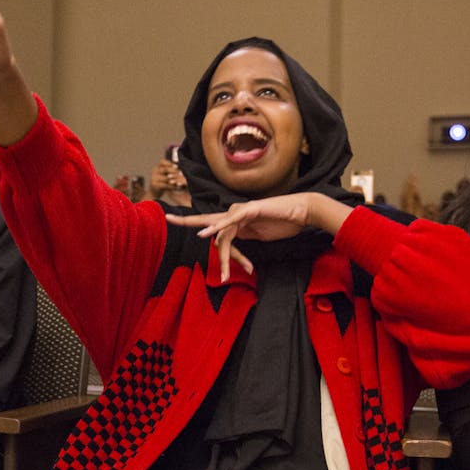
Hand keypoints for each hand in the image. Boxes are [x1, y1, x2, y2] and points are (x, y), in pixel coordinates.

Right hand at [149, 160, 185, 195]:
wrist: (155, 190)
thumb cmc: (162, 180)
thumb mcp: (165, 174)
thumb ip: (170, 169)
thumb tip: (178, 166)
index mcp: (157, 167)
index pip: (162, 162)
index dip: (169, 163)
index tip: (177, 166)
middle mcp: (154, 171)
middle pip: (165, 169)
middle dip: (174, 171)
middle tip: (181, 173)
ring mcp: (154, 178)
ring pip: (166, 178)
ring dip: (174, 179)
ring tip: (181, 181)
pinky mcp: (154, 185)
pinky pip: (165, 185)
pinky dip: (172, 186)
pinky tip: (177, 187)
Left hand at [165, 192, 351, 281]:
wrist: (301, 212)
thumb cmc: (283, 223)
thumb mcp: (260, 235)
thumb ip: (245, 237)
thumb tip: (233, 242)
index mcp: (236, 220)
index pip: (213, 226)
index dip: (200, 229)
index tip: (184, 227)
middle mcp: (235, 213)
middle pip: (206, 218)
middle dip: (186, 220)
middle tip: (167, 218)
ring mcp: (242, 210)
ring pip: (222, 230)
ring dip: (219, 248)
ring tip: (213, 259)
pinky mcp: (250, 210)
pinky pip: (231, 222)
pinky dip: (218, 229)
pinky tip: (206, 235)